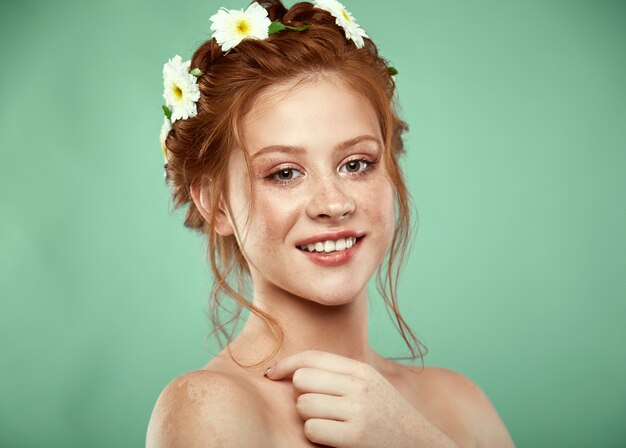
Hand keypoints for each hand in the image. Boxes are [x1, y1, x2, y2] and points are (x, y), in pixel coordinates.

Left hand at [264, 350, 457, 447]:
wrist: (420, 445)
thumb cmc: (387, 417)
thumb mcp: (370, 387)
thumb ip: (339, 375)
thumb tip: (294, 368)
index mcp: (361, 371)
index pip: (312, 357)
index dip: (286, 364)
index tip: (271, 374)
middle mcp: (360, 386)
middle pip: (302, 381)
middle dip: (302, 396)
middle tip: (319, 409)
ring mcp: (358, 410)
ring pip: (304, 406)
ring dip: (309, 419)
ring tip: (331, 425)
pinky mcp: (354, 436)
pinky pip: (312, 430)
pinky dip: (316, 437)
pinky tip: (334, 440)